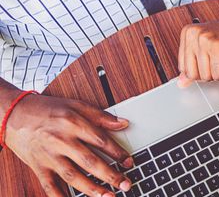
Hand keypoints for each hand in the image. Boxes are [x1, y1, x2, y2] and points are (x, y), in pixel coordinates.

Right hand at [4, 93, 133, 196]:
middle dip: (110, 175)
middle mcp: (61, 140)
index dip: (117, 153)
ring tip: (108, 196)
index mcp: (73, 123)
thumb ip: (101, 116)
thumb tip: (123, 123)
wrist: (15, 114)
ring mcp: (49, 156)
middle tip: (125, 184)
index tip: (129, 162)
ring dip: (92, 189)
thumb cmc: (48, 109)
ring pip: (73, 176)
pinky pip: (50, 186)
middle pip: (90, 161)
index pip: (101, 141)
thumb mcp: (76, 105)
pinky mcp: (38, 167)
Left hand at [177, 0, 218, 86]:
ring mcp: (206, 40)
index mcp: (188, 33)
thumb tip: (181, 83)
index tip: (213, 57)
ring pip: (207, 76)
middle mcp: (194, 34)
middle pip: (194, 75)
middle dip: (212, 72)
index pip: (184, 69)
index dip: (202, 69)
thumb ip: (194, 65)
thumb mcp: (209, 49)